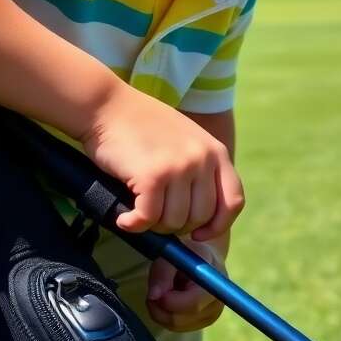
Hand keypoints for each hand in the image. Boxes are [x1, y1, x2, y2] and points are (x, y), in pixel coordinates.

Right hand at [78, 83, 242, 239]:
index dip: (217, 225)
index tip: (198, 234)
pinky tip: (124, 218)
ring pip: (174, 222)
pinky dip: (134, 224)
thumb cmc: (141, 128)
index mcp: (216, 151)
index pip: (233, 201)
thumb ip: (198, 172)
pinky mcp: (153, 175)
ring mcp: (179, 166)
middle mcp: (202, 159)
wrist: (107, 106)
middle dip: (177, 226)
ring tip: (138, 210)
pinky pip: (148, 218)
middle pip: (200, 217)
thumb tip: (198, 222)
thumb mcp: (184, 142)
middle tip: (154, 216)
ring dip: (153, 225)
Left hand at [146, 237, 227, 331]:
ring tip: (163, 291)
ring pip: (173, 324)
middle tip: (154, 289)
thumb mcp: (176, 254)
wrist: (205, 260)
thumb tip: (153, 296)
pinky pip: (172, 327)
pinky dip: (163, 314)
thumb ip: (164, 272)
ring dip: (160, 310)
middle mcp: (216, 306)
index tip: (155, 292)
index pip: (194, 304)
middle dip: (160, 306)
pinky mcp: (198, 325)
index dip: (170, 301)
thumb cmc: (190, 255)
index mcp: (216, 284)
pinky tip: (167, 300)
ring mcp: (208, 319)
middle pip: (179, 319)